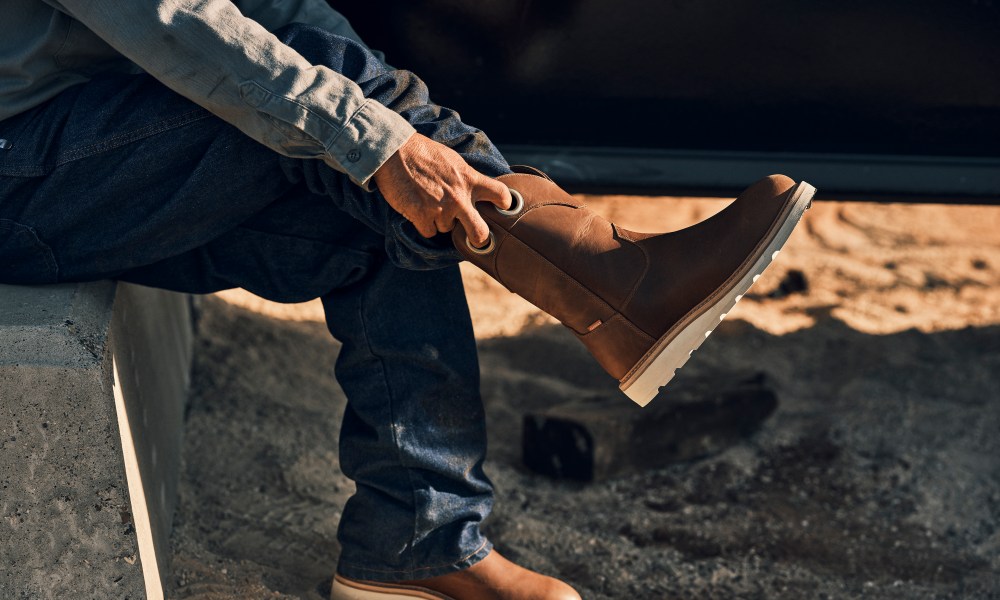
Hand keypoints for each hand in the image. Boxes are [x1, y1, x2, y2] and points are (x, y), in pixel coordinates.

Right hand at [372, 133, 511, 246]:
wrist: (394, 151)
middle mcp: (459, 197)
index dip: (504, 203)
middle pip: (480, 232)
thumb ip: (467, 177)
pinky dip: (424, 225)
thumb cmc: (423, 152)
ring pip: (447, 230)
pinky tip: (418, 209)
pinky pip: (430, 232)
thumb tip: (477, 189)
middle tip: (477, 238)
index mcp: (470, 179)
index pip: (500, 194)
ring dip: (440, 221)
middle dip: (480, 238)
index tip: (503, 208)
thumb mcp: (453, 160)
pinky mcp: (422, 216)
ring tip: (429, 203)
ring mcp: (441, 209)